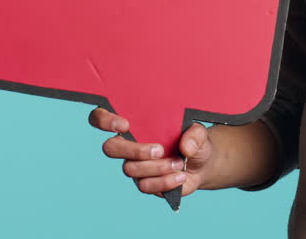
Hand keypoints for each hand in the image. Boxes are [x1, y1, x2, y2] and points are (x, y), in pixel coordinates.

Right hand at [88, 107, 217, 197]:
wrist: (203, 164)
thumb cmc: (194, 141)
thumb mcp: (199, 132)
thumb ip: (195, 134)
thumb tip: (185, 146)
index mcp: (135, 124)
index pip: (102, 118)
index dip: (105, 120)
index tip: (125, 124)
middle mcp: (129, 145)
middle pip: (110, 147)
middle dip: (133, 150)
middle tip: (159, 150)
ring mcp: (134, 165)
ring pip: (129, 169)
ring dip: (156, 167)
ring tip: (178, 163)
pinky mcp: (144, 183)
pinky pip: (145, 186)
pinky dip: (164, 182)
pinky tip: (179, 176)